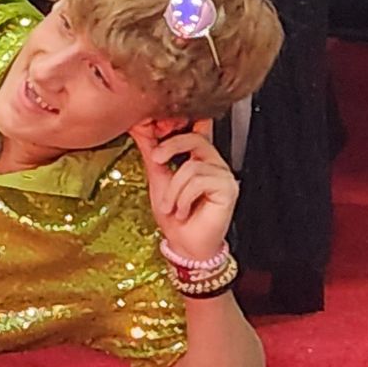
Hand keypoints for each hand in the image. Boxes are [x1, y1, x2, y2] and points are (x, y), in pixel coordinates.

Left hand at [131, 118, 236, 268]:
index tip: (155, 126)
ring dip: (174, 190)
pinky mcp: (228, 188)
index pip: (195, 127)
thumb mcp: (157, 177)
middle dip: (171, 146)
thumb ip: (151, 151)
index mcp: (198, 157)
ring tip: (171, 206)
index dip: (179, 121)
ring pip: (192, 166)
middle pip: (195, 137)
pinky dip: (184, 198)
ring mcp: (223, 175)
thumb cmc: (174, 216)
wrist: (185, 245)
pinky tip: (184, 211)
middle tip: (156, 158)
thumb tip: (139, 125)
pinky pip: (199, 181)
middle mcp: (213, 162)